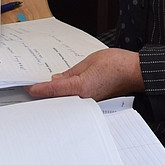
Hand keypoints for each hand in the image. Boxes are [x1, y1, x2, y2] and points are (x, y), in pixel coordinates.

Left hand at [27, 49, 142, 100]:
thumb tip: (56, 80)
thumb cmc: (117, 64)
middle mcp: (84, 98)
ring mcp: (90, 102)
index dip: (39, 89)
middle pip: (58, 100)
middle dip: (44, 96)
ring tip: (44, 92)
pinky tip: (61, 93)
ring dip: (55, 98)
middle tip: (32, 90)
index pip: (54, 90)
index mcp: (81, 87)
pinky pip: (76, 101)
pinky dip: (66, 98)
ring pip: (66, 102)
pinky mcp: (94, 102)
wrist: (135, 73)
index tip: (28, 88)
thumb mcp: (89, 62)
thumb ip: (70, 73)